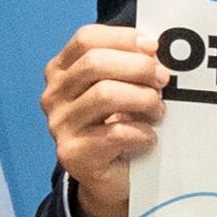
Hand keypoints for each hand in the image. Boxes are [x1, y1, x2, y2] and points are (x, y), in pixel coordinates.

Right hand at [43, 23, 168, 216]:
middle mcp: (53, 95)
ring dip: (143, 100)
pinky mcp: (73, 154)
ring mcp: (59, 125)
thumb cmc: (117, 125)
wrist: (108, 178)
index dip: (122, 38)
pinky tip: (149, 138)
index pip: (86, 39)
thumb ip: (128, 66)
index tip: (154, 47)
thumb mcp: (119, 89)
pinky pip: (115, 133)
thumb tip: (154, 49)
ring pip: (105, 95)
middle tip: (164, 80)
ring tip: (158, 111)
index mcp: (61, 71)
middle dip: (138, 68)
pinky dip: (141, 132)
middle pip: (95, 64)